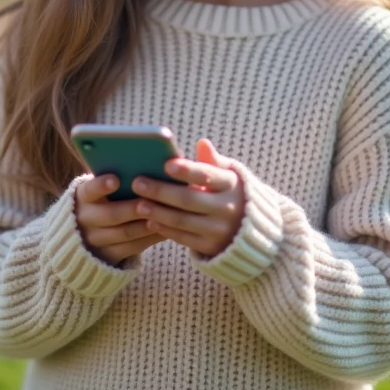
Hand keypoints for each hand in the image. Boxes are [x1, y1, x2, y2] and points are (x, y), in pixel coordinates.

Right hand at [75, 174, 165, 266]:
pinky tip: (166, 229)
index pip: (89, 190)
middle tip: (149, 201)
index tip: (115, 179)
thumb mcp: (99, 189)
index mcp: (82, 197)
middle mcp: (85, 219)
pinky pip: (132, 248)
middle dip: (132, 209)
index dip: (101, 186)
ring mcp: (96, 240)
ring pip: (125, 233)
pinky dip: (150, 238)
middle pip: (111, 215)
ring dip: (147, 224)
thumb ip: (115, 178)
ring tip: (166, 215)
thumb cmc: (102, 199)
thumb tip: (142, 161)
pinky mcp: (109, 256)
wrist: (83, 233)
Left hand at [131, 139, 245, 257]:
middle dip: (162, 191)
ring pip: (184, 220)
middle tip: (137, 182)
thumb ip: (213, 161)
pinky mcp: (210, 246)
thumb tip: (202, 143)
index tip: (166, 164)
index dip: (187, 170)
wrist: (251, 229)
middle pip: (190, 199)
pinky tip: (149, 221)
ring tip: (138, 204)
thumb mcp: (229, 175)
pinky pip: (184, 238)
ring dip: (159, 212)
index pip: (207, 175)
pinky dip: (166, 230)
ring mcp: (219, 229)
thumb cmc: (229, 192)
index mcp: (231, 185)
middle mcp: (228, 208)